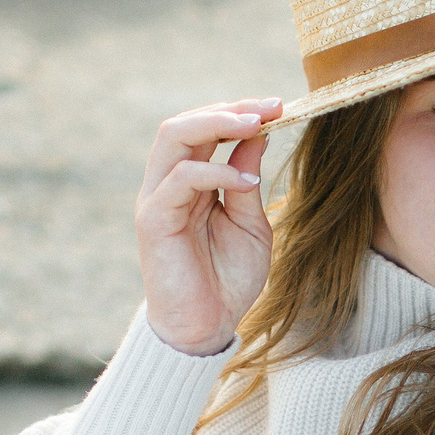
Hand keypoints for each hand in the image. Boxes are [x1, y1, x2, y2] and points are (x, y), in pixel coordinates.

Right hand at [138, 98, 282, 355]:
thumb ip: (247, 180)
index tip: (279, 106)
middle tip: (270, 107)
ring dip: (217, 123)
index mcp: (190, 180)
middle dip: (229, 109)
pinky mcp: (154, 219)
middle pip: (185, 123)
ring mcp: (157, 198)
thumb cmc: (227, 279)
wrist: (206, 328)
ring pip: (174, 137)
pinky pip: (182, 178)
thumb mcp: (249, 223)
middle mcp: (168, 183)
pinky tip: (247, 180)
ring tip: (256, 123)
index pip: (206, 129)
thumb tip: (258, 134)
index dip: (240, 112)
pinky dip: (217, 171)